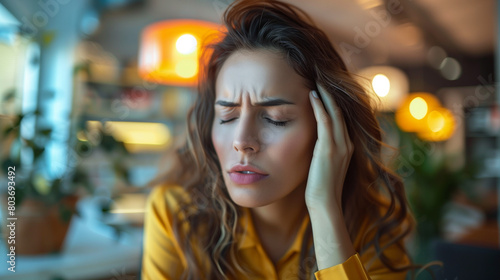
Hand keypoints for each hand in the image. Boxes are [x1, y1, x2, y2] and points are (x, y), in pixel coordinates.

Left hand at [305, 82, 353, 212]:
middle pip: (340, 112)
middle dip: (331, 95)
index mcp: (347, 147)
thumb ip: (322, 151)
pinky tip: (312, 96)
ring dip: (325, 96)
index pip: (341, 119)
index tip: (322, 90)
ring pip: (335, 113)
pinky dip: (320, 107)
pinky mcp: (330, 148)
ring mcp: (341, 145)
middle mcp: (347, 143)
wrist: (325, 202)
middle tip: (320, 79)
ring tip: (316, 82)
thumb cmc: (320, 187)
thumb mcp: (323, 165)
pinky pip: (326, 121)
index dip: (333, 103)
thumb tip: (312, 143)